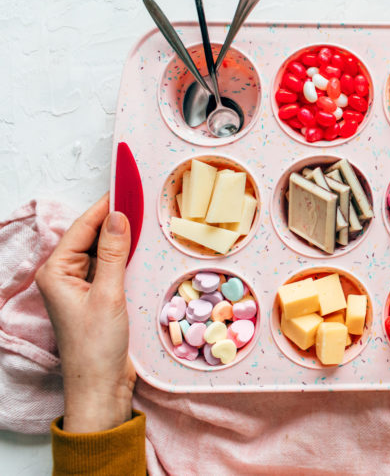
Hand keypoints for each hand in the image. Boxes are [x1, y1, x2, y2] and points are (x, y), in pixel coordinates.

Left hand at [35, 194, 134, 432]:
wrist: (101, 388)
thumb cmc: (97, 346)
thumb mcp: (108, 295)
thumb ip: (114, 253)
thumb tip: (118, 216)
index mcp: (56, 273)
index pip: (82, 229)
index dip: (104, 207)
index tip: (125, 186)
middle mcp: (65, 277)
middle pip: (91, 238)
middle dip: (115, 220)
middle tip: (143, 201)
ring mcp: (82, 288)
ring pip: (103, 252)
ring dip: (123, 240)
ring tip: (147, 220)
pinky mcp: (98, 299)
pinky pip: (112, 269)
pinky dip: (126, 258)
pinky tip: (143, 250)